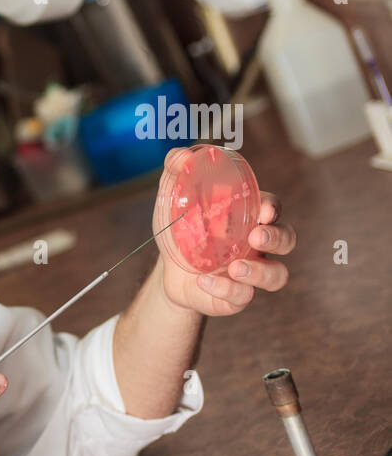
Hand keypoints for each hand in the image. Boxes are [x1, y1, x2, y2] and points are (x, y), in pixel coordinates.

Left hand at [152, 149, 295, 315]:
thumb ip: (176, 170)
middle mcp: (258, 244)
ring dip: (260, 272)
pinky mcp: (236, 296)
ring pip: (276, 275)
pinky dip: (226, 290)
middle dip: (277, 237)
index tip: (263, 209)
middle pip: (287, 240)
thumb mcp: (172, 197)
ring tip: (235, 268)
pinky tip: (204, 281)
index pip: (272, 208)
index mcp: (249, 216)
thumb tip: (181, 157)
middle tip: (256, 235)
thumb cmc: (181, 227)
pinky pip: (242, 298)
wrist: (168, 269)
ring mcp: (252, 272)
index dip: (272, 208)